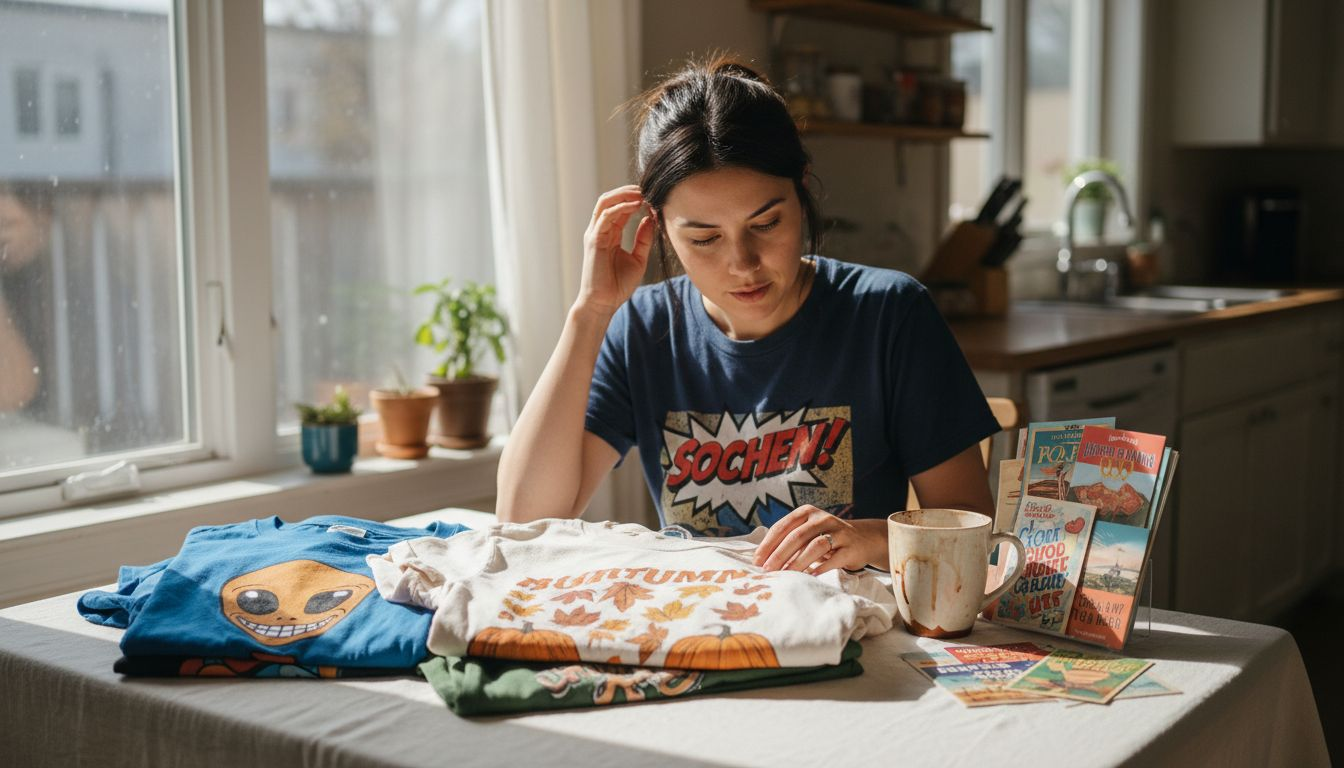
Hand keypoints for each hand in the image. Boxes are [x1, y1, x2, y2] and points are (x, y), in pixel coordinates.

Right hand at [576, 185, 655, 316]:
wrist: (604, 303)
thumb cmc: (618, 285)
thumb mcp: (638, 258)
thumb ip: (644, 238)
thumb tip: (651, 218)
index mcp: (610, 234)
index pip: (620, 208)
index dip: (635, 199)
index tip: (653, 196)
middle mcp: (600, 230)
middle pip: (610, 199)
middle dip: (628, 191)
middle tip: (648, 188)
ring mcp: (595, 234)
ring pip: (605, 202)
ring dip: (624, 194)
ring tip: (642, 192)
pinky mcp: (594, 240)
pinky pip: (606, 216)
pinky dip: (621, 207)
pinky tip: (636, 205)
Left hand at [752, 506, 887, 575]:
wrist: (863, 539)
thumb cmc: (827, 537)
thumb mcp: (808, 531)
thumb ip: (789, 539)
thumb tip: (761, 558)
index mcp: (806, 512)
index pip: (782, 526)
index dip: (768, 544)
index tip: (757, 561)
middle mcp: (822, 518)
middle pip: (797, 536)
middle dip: (779, 554)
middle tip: (767, 570)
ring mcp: (838, 532)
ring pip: (815, 546)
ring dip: (798, 562)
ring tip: (786, 575)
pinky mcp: (850, 547)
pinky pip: (834, 558)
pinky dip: (821, 567)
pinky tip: (810, 576)